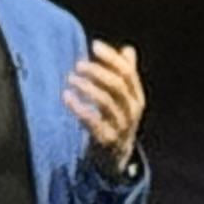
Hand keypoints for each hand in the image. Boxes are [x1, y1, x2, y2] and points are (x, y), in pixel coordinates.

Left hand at [65, 40, 145, 173]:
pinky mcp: (105, 140)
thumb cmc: (118, 121)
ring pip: (105, 102)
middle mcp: (132, 111)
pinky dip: (78, 107)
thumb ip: (126, 75)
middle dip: (97, 72)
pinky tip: (66, 96)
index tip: (94, 45)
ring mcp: (120, 127)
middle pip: (117, 86)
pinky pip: (91, 121)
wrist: (116, 158)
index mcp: (137, 98)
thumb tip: (128, 49)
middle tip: (78, 64)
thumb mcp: (125, 99)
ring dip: (86, 87)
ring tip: (70, 79)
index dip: (111, 58)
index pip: (127, 73)